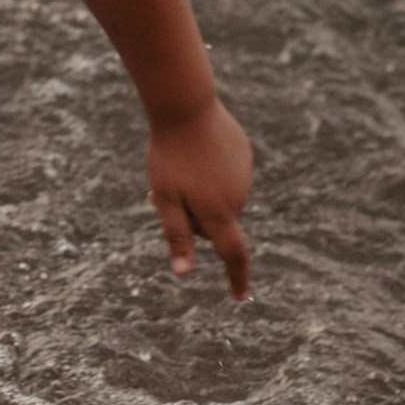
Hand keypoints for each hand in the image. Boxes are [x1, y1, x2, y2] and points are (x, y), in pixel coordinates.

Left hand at [146, 99, 253, 299]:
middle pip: (215, 222)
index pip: (232, 255)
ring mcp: (244, 174)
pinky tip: (194, 150)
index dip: (236, 278)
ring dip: (200, 193)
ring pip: (219, 197)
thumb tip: (184, 274)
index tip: (240, 298)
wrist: (186, 107)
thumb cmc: (169, 156)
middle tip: (160, 192)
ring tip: (178, 165)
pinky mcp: (243, 154)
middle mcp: (238, 197)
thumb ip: (178, 237)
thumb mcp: (166, 199)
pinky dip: (210, 171)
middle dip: (193, 216)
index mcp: (218, 212)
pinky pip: (225, 173)